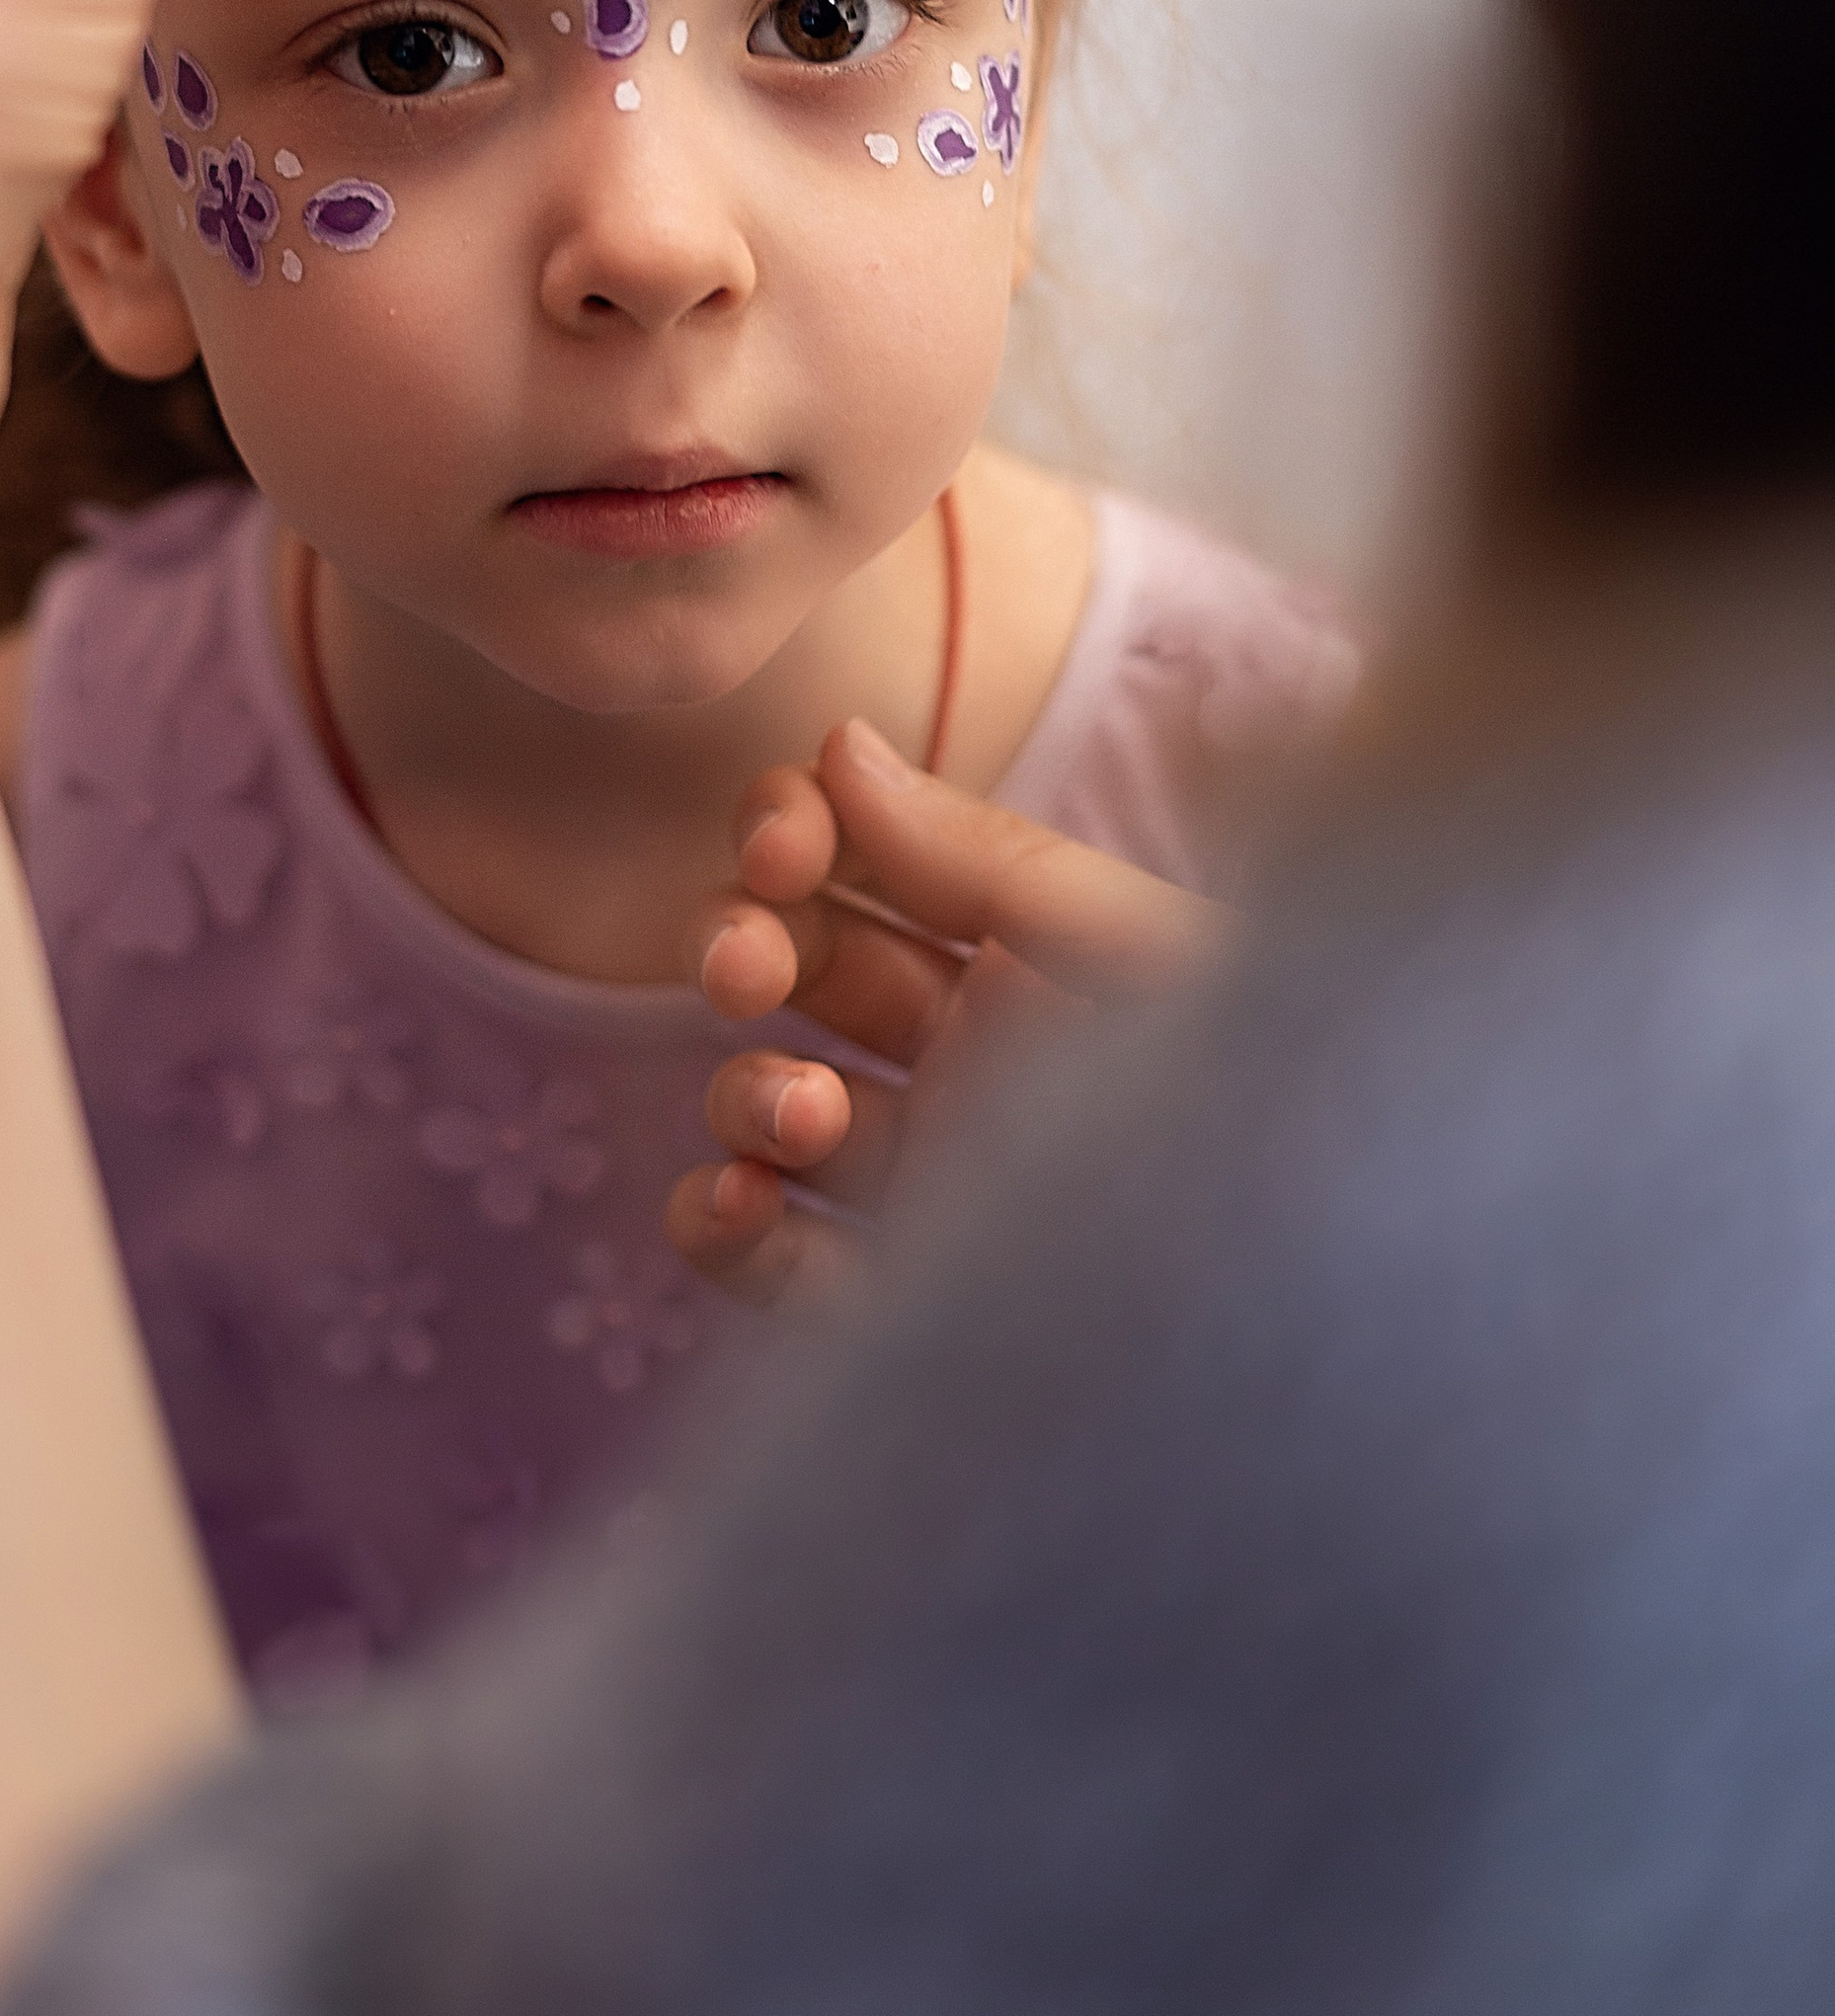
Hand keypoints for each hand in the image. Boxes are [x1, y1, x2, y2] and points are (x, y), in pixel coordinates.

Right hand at [667, 717, 1226, 1310]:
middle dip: (745, 946)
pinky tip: (735, 1199)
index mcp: (1028, 959)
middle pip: (802, 971)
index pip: (870, 861)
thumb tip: (838, 745)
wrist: (1332, 1294)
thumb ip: (990, 860)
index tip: (777, 849)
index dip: (797, 833)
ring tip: (806, 1112)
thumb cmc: (1272, 1103)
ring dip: (750, 1092)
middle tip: (741, 973)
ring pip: (776, 1108)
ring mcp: (934, 1183)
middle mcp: (967, 1062)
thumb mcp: (1146, 956)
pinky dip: (722, 1224)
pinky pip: (779, 1264)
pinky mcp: (913, 1310)